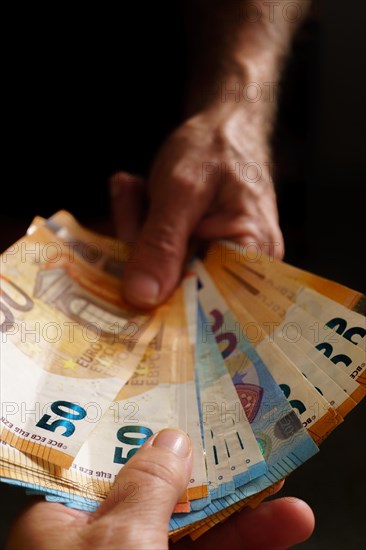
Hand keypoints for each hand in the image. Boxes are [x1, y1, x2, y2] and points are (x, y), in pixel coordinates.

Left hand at [6, 429, 313, 549]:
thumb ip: (148, 484)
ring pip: (189, 543)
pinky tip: (273, 541)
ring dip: (242, 527)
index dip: (147, 441)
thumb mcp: (119, 540)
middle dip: (213, 485)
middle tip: (259, 461)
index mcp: (60, 526)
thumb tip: (172, 437)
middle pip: (160, 502)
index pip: (106, 467)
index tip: (188, 418)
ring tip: (294, 514)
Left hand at [111, 107, 283, 307]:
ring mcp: (216, 261)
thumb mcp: (181, 191)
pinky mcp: (195, 252)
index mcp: (252, 254)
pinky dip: (143, 226)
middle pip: (179, 288)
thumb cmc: (214, 148)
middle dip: (143, 247)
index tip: (128, 286)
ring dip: (137, 229)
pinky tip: (142, 194)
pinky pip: (161, 255)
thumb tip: (141, 297)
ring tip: (140, 189)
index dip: (165, 301)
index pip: (208, 303)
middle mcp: (242, 268)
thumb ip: (161, 244)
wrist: (222, 126)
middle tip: (137, 200)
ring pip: (162, 271)